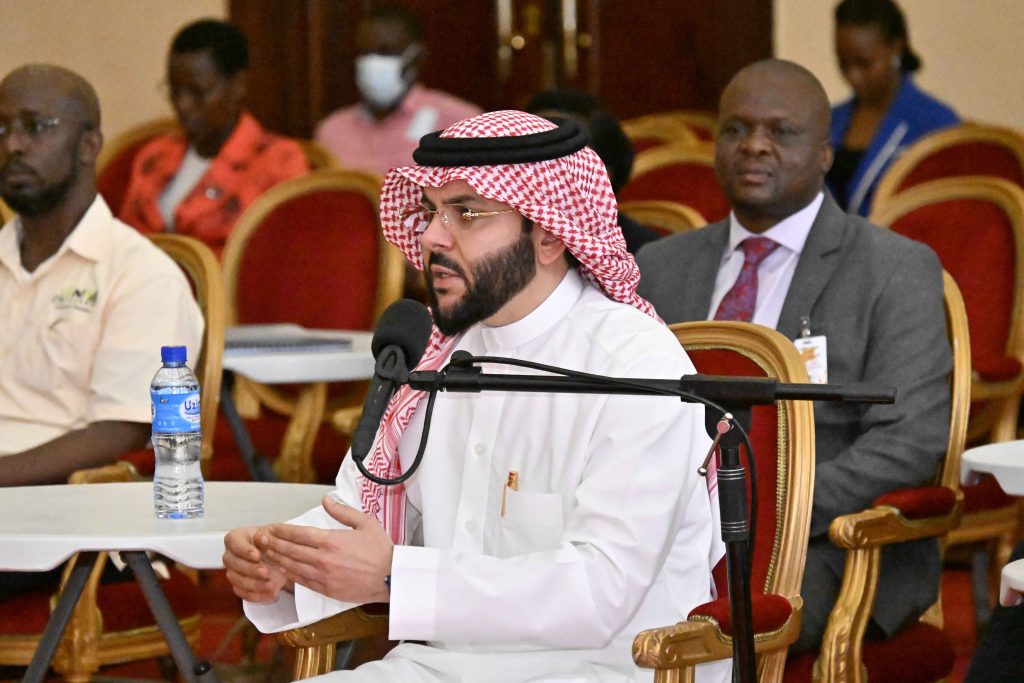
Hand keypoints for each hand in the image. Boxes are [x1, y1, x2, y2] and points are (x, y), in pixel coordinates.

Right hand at [223, 525, 290, 602]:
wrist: (275, 553)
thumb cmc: (271, 540)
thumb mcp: (272, 534)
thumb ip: (267, 536)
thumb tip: (262, 537)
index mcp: (235, 538)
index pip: (234, 542)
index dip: (244, 550)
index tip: (257, 555)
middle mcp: (230, 555)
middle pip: (233, 563)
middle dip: (250, 569)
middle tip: (265, 572)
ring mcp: (232, 571)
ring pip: (237, 580)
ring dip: (254, 584)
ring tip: (272, 586)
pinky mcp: (237, 585)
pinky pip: (243, 593)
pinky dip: (257, 595)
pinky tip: (271, 594)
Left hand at [256, 496, 393, 603]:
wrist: (391, 577)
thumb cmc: (381, 549)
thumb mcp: (365, 522)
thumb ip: (343, 511)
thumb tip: (326, 500)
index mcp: (331, 540)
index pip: (299, 534)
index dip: (283, 530)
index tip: (272, 527)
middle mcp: (323, 558)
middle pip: (291, 550)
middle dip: (273, 544)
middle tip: (260, 539)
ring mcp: (323, 576)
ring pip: (293, 566)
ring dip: (277, 559)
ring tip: (265, 554)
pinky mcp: (326, 590)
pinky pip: (302, 582)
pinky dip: (290, 575)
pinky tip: (282, 570)